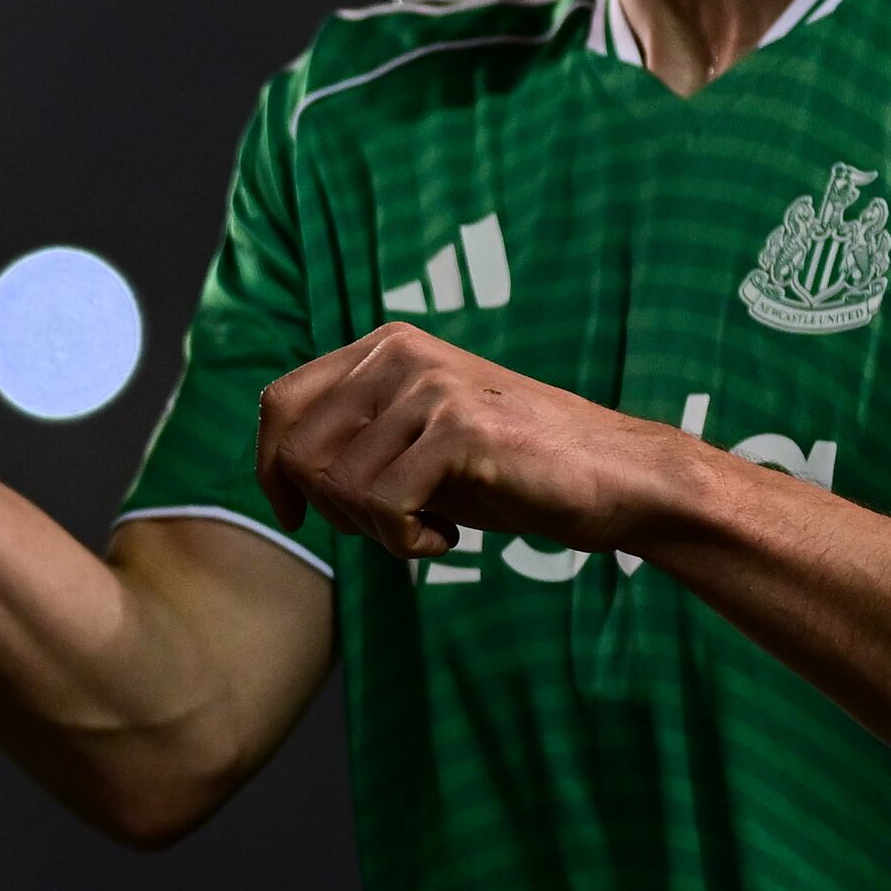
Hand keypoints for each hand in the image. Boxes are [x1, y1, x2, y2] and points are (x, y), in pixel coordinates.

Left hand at [253, 324, 706, 563]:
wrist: (618, 480)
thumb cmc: (513, 469)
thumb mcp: (417, 441)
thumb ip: (355, 437)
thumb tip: (276, 468)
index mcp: (383, 348)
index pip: (280, 404)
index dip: (273, 469)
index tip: (294, 516)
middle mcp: (399, 354)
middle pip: (299, 451)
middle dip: (332, 510)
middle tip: (392, 525)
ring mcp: (430, 387)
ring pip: (340, 486)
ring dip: (380, 531)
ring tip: (432, 526)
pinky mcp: (459, 430)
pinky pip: (382, 505)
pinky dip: (407, 542)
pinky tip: (449, 536)